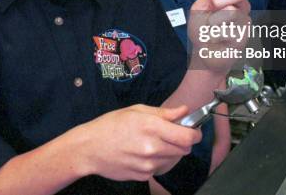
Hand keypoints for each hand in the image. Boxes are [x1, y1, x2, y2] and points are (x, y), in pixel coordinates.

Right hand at [76, 105, 200, 180]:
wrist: (89, 148)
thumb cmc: (110, 125)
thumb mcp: (136, 110)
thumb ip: (163, 112)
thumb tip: (184, 111)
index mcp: (151, 127)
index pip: (188, 136)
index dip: (195, 133)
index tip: (193, 130)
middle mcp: (152, 147)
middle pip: (184, 149)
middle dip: (183, 141)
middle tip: (170, 134)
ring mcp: (148, 164)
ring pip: (173, 159)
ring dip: (170, 151)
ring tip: (153, 142)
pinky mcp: (143, 176)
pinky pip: (160, 168)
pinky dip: (157, 160)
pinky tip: (143, 153)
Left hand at [187, 0, 258, 72]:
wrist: (204, 56)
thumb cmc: (200, 31)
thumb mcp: (199, 8)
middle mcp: (240, 6)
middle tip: (213, 7)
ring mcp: (244, 20)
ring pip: (233, 11)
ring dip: (216, 20)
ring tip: (212, 28)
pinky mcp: (244, 35)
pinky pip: (232, 29)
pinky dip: (218, 33)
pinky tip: (217, 39)